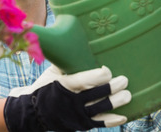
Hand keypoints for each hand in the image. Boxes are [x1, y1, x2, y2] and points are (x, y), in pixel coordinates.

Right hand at [4, 64, 130, 131]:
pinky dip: (112, 121)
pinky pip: (99, 123)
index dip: (99, 75)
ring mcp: (76, 114)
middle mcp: (71, 101)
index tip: (107, 69)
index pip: (84, 80)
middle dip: (113, 87)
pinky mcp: (81, 124)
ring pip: (100, 109)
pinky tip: (124, 116)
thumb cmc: (45, 86)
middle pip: (96, 95)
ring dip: (116, 102)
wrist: (32, 112)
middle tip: (124, 80)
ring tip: (128, 95)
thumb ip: (65, 59)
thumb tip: (76, 36)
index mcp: (64, 85)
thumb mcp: (52, 70)